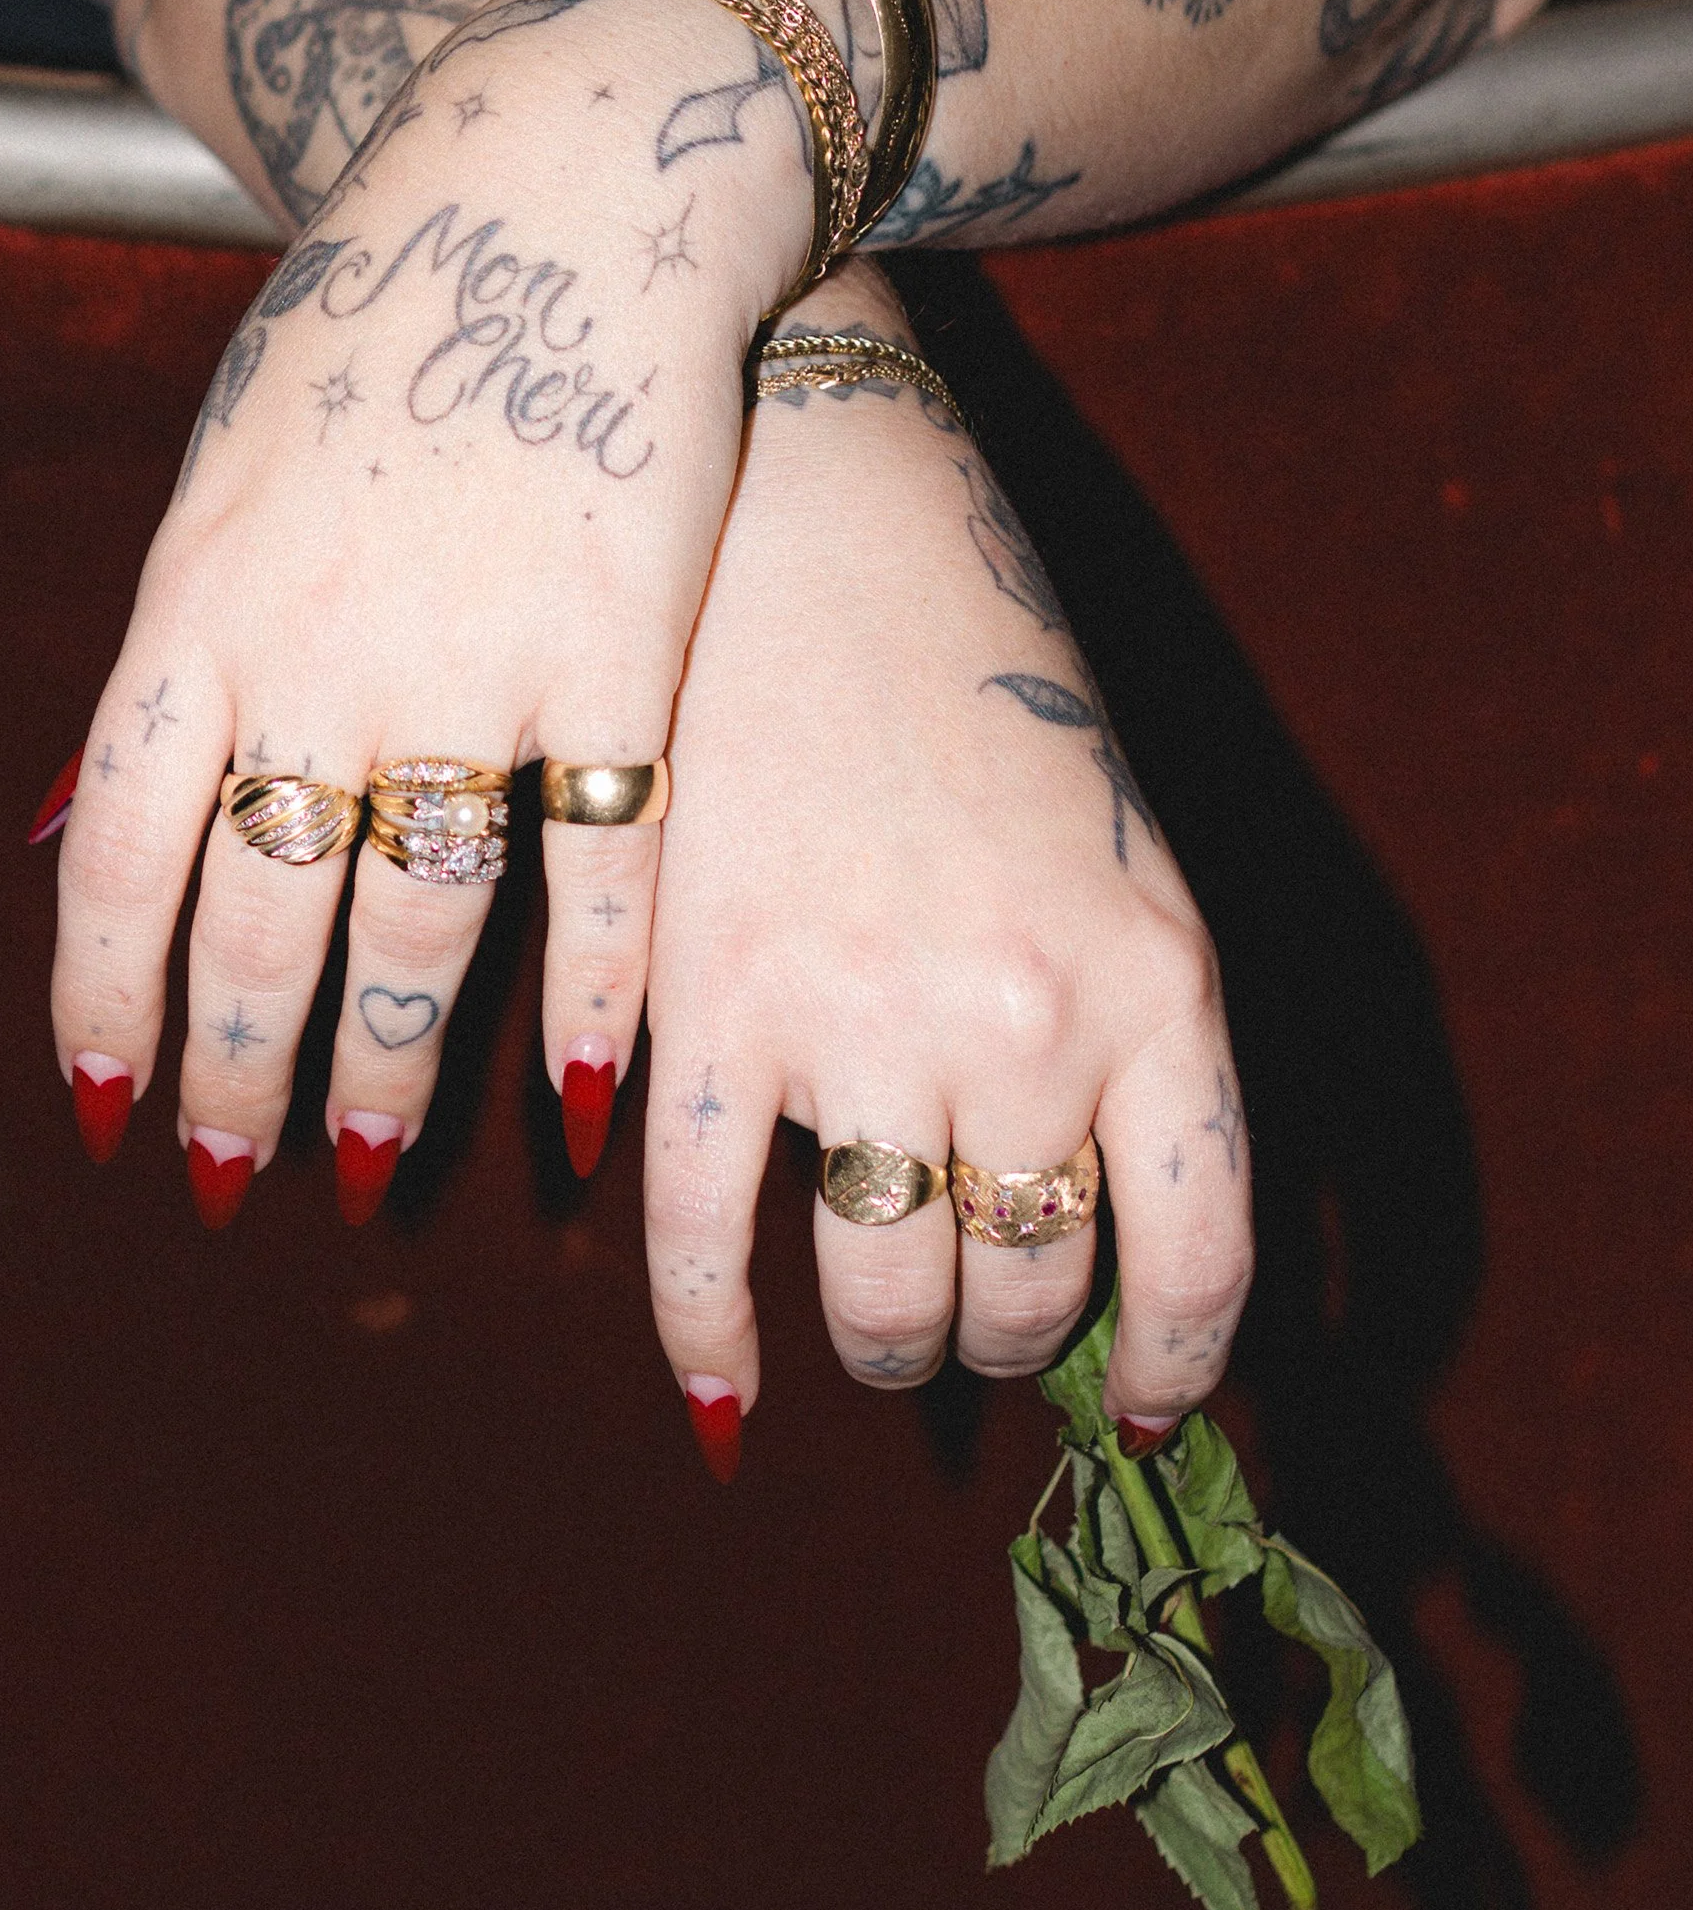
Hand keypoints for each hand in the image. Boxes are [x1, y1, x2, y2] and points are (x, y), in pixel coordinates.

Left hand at [50, 0, 812, 1215]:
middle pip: (259, 920)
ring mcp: (474, 661)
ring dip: (397, 1065)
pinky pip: (606, 878)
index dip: (104, 1005)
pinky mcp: (626, 657)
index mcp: (194, 604)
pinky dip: (600, 1004)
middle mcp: (316, 653)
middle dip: (241, 1074)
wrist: (566, 180)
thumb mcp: (223, 477)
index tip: (106, 1111)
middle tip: (242, 1180)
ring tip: (379, 1159)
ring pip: (423, 922)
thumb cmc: (381, 328)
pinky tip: (591, 1102)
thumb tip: (78, 819)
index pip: (114, 856)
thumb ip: (171, 654)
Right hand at [640, 265, 1253, 1461]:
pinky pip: (707, 1241)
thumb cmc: (977, 664)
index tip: (1148, 1407)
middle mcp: (1032, 1021)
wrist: (805, 503)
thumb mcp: (1114, 836)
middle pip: (1030, 1287)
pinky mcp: (709, 1006)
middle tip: (976, 1326)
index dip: (1177, 1359)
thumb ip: (1122, 1023)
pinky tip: (727, 1401)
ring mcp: (866, 1022)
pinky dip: (713, 1346)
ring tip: (877, 1333)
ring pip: (886, 1294)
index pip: (1202, 1250)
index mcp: (1162, 975)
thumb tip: (1084, 1217)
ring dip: (888, 1345)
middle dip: (1008, 1337)